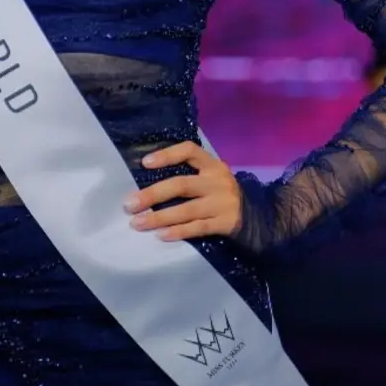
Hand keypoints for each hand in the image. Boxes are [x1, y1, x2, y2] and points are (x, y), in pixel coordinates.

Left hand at [123, 141, 241, 240]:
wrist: (255, 217)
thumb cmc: (219, 193)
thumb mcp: (210, 177)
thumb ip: (188, 175)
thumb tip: (146, 183)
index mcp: (212, 164)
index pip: (189, 150)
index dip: (167, 155)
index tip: (144, 163)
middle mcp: (218, 180)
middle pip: (181, 184)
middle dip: (152, 194)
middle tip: (129, 204)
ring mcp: (222, 202)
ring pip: (186, 210)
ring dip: (159, 217)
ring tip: (137, 223)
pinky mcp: (225, 223)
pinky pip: (197, 228)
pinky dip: (178, 232)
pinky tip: (161, 235)